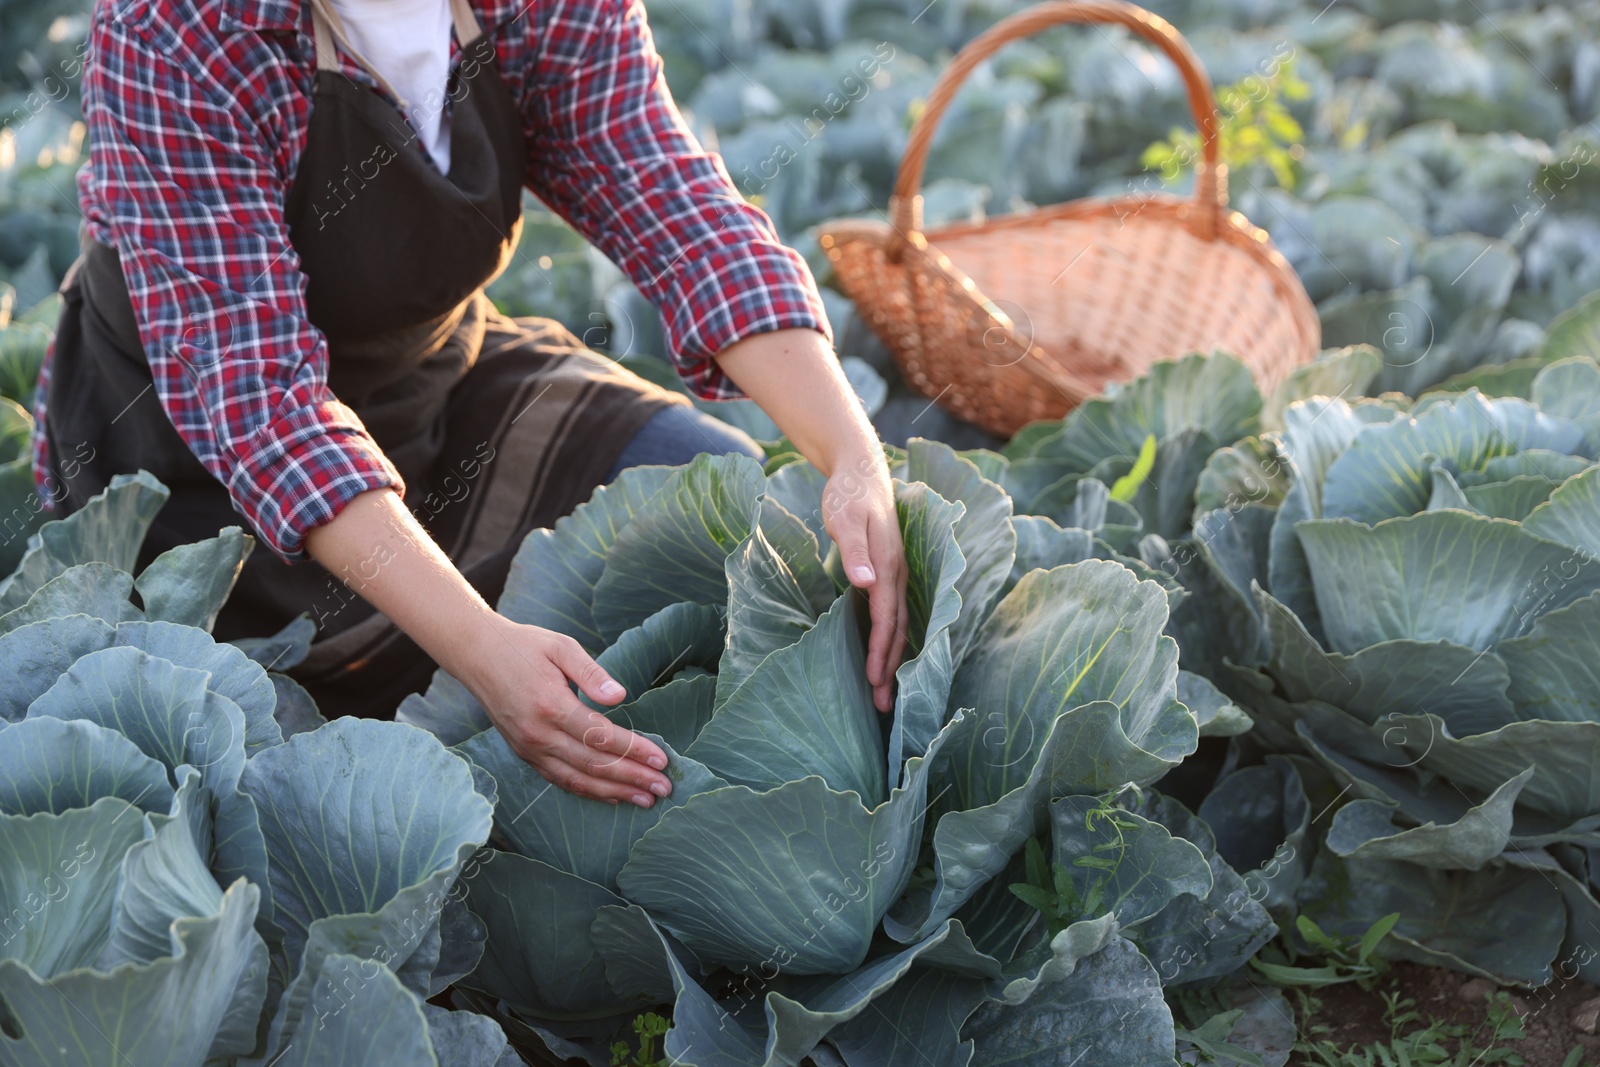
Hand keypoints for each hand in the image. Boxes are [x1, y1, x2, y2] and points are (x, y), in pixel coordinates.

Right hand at [462, 616, 672, 806]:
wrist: (477, 655)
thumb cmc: (524, 646)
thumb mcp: (560, 647)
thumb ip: (591, 672)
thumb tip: (620, 696)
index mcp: (551, 705)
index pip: (601, 736)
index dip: (633, 750)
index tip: (662, 760)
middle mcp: (538, 734)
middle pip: (593, 764)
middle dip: (632, 778)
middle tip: (664, 787)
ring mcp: (529, 748)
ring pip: (577, 779)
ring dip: (614, 792)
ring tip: (646, 800)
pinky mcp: (524, 753)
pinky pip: (559, 780)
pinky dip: (587, 791)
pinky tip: (612, 796)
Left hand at [822, 450, 907, 712]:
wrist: (861, 471)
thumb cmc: (849, 495)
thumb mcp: (844, 517)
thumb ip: (854, 549)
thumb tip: (865, 582)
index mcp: (889, 564)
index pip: (887, 617)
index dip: (881, 651)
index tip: (873, 681)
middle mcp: (899, 573)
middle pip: (898, 629)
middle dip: (891, 668)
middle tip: (883, 707)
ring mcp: (897, 575)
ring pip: (899, 625)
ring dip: (893, 660)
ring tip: (884, 693)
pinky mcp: (888, 574)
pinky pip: (892, 615)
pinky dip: (890, 641)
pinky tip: (882, 659)